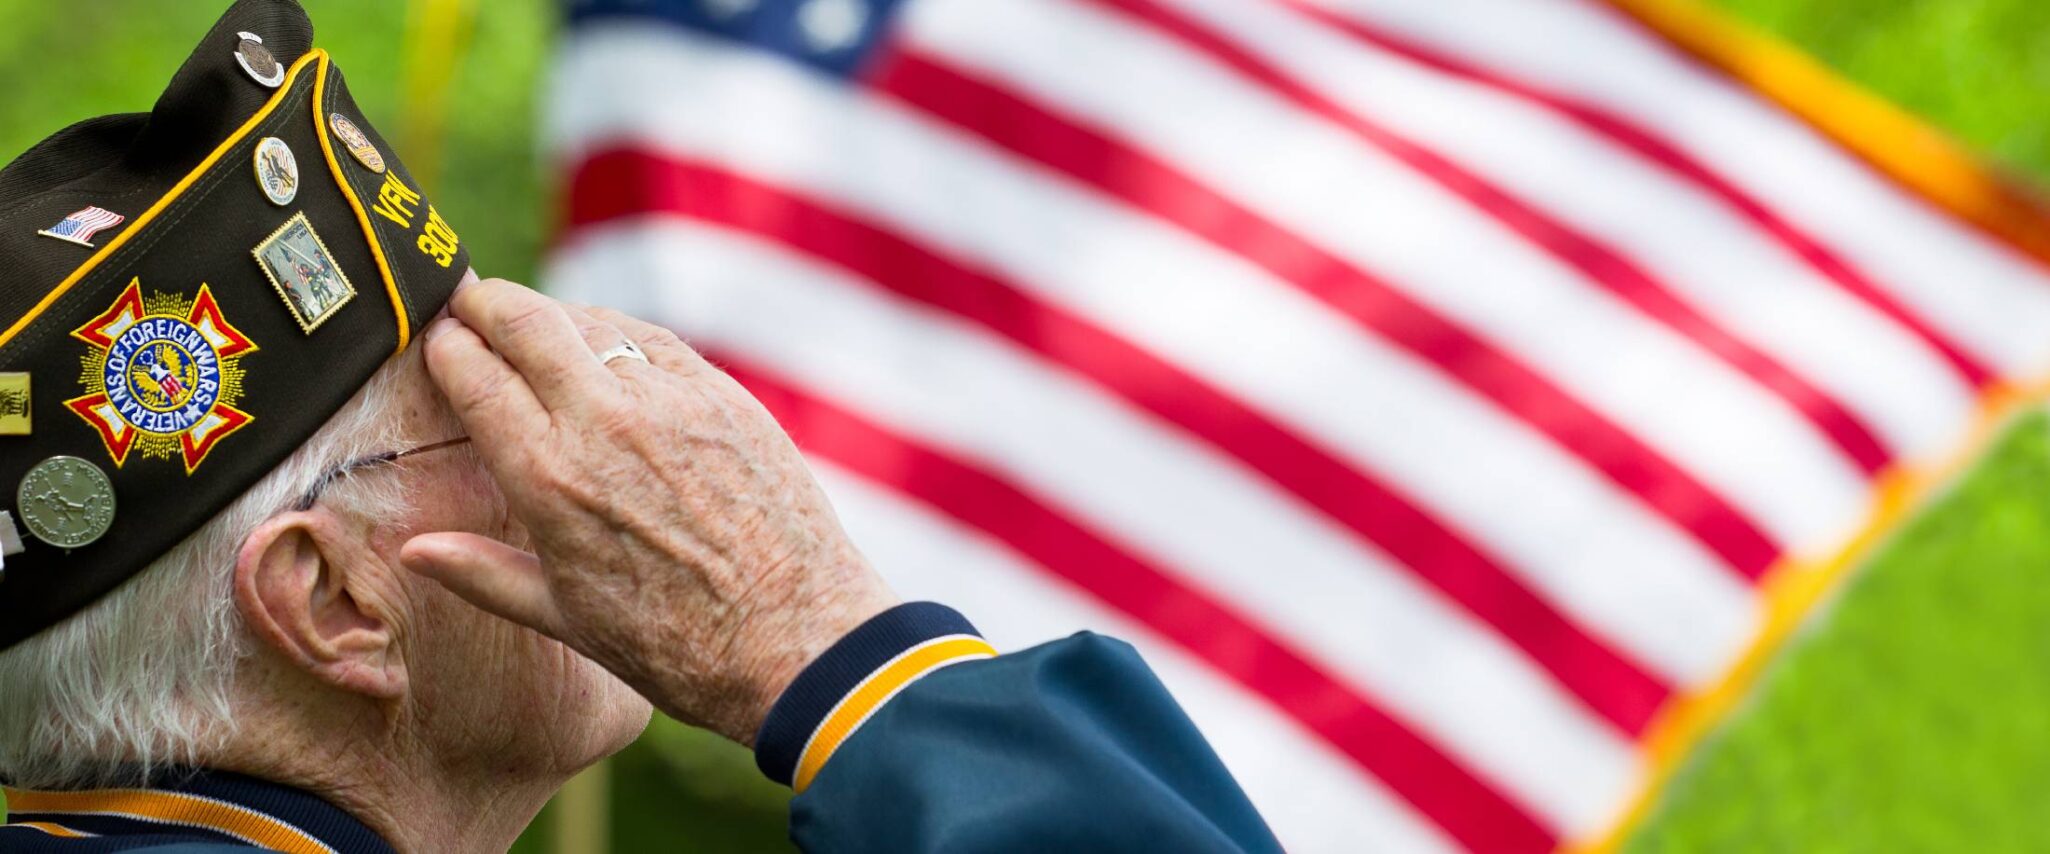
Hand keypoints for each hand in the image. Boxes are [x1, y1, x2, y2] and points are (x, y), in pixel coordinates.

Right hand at [398, 279, 898, 743]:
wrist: (798, 639)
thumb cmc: (677, 645)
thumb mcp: (566, 617)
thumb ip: (483, 573)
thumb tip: (415, 549)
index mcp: (548, 476)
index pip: (474, 373)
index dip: (445, 346)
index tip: (436, 341)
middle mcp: (604, 421)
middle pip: (525, 320)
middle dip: (485, 301)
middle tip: (468, 300)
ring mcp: (671, 400)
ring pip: (593, 321)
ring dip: (554, 316)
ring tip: (533, 325)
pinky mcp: (725, 396)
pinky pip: (657, 340)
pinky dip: (619, 334)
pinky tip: (607, 345)